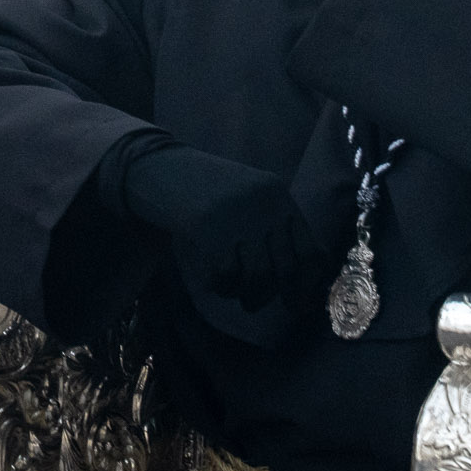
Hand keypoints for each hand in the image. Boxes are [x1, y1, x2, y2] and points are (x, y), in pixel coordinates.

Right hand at [113, 137, 328, 312]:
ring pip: (259, 275)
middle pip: (286, 267)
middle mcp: (263, 202)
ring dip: (251, 296)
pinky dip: (222, 287)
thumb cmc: (204, 187)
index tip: (298, 302)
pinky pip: (226, 273)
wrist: (158, 165)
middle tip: (260, 305)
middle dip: (277, 295)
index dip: (309, 283)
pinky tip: (213, 283)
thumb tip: (297, 278)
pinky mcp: (207, 224)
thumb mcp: (246, 196)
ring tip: (240, 298)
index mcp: (277, 193)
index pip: (311, 250)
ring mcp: (236, 213)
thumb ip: (271, 224)